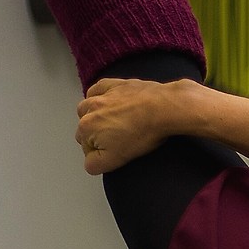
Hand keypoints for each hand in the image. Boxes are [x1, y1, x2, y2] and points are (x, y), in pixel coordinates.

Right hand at [75, 76, 196, 172]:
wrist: (163, 108)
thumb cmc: (143, 132)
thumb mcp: (115, 160)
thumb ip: (94, 164)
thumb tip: (89, 163)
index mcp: (86, 127)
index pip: (86, 146)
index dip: (100, 152)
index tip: (114, 152)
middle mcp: (90, 108)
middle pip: (85, 127)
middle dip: (97, 134)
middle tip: (118, 140)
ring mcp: (102, 95)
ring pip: (88, 107)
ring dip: (96, 115)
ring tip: (115, 123)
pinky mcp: (115, 84)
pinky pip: (99, 89)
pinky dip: (100, 95)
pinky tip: (109, 102)